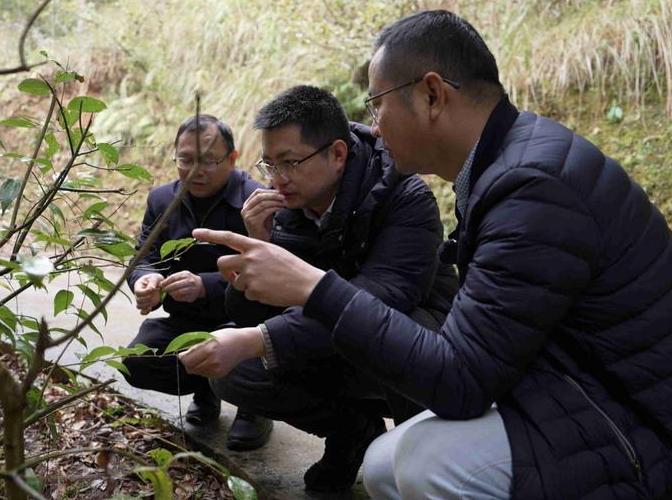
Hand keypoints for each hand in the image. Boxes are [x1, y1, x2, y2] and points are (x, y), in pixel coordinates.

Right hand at [134, 273, 162, 314]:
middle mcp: (138, 294)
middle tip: (153, 295)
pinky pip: (142, 311)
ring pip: (139, 306)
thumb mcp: (155, 277)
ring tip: (152, 301)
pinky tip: (150, 308)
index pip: (137, 292)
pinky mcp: (146, 304)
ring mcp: (142, 300)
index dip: (144, 292)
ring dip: (146, 305)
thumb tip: (151, 289)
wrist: (158, 282)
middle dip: (146, 299)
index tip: (152, 290)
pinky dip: (145, 312)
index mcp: (138, 286)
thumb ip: (152, 282)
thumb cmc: (155, 279)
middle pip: (138, 300)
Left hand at [160, 271, 204, 302]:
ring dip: (171, 293)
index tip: (161, 284)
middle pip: (175, 285)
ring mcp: (191, 289)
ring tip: (169, 292)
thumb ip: (173, 277)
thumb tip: (163, 282)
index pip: (173, 278)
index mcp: (186, 275)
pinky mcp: (191, 296)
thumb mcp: (182, 275)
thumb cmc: (189, 279)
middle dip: (167, 288)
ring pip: (178, 292)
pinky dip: (176, 297)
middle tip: (164, 289)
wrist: (200, 285)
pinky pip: (181, 298)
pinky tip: (175, 295)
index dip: (166, 282)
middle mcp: (189, 281)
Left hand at [179, 327, 263, 377]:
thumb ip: (196, 345)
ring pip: (196, 372)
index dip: (182, 356)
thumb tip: (181, 353)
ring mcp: (217, 369)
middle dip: (187, 362)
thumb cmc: (227, 336)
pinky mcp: (219, 374)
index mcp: (209, 349)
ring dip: (195, 365)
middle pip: (189, 367)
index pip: (187, 359)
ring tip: (203, 357)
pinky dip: (203, 368)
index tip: (182, 353)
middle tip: (190, 355)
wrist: (244, 344)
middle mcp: (212, 361)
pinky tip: (210, 361)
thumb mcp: (210, 336)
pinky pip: (204, 374)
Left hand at [192, 228, 324, 306]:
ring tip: (264, 283)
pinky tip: (269, 291)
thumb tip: (239, 262)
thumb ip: (254, 253)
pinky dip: (255, 295)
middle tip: (234, 276)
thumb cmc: (292, 267)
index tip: (195, 233)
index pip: (228, 237)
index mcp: (256, 245)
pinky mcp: (253, 291)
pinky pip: (246, 294)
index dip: (210, 234)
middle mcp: (250, 258)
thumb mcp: (273, 251)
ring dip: (244, 285)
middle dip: (225, 271)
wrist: (306, 284)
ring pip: (234, 282)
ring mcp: (251, 275)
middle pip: (222, 262)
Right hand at [241, 188, 285, 240]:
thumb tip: (278, 192)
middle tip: (283, 196)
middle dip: (273, 195)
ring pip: (263, 203)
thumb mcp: (265, 211)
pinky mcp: (252, 221)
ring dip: (275, 202)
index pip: (257, 192)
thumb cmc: (264, 226)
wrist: (260, 240)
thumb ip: (268, 202)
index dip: (269, 191)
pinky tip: (280, 208)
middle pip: (260, 196)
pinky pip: (265, 211)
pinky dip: (274, 208)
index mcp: (247, 205)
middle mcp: (245, 209)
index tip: (279, 192)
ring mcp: (247, 215)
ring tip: (283, 202)